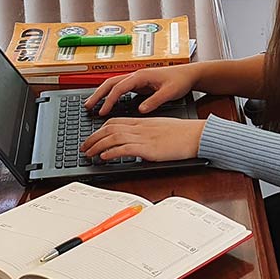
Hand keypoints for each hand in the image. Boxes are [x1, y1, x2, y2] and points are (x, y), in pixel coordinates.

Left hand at [80, 117, 205, 161]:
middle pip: (109, 128)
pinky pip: (125, 148)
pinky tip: (104, 157)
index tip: (92, 138)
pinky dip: (111, 152)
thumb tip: (136, 142)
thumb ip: (146, 133)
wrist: (195, 135)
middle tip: (84, 147)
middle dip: (93, 138)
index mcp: (142, 121)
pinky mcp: (148, 148)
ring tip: (88, 153)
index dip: (99, 129)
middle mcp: (140, 127)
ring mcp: (143, 137)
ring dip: (97, 145)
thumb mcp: (160, 128)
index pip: (115, 122)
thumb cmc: (182, 133)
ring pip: (113, 137)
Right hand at [83, 63, 199, 115]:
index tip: (102, 112)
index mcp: (141, 76)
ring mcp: (137, 79)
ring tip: (92, 104)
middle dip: (98, 94)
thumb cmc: (180, 81)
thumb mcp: (170, 92)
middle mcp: (136, 75)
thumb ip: (155, 101)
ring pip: (114, 84)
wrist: (188, 74)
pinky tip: (107, 103)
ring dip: (102, 93)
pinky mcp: (139, 83)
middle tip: (87, 106)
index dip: (109, 100)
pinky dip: (111, 95)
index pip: (119, 87)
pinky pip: (120, 88)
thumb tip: (141, 110)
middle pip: (110, 83)